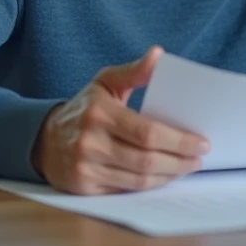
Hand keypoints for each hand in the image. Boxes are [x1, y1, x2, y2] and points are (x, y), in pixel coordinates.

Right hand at [32, 46, 209, 194]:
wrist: (44, 140)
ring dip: (169, 176)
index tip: (201, 142)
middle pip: (146, 159)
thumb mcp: (105, 83)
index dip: (178, 141)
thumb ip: (134, 71)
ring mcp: (86, 167)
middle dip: (180, 161)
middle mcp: (90, 142)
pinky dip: (150, 186)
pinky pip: (126, 190)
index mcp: (99, 113)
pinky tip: (164, 177)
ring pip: (139, 180)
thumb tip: (159, 55)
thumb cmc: (85, 109)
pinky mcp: (85, 188)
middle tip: (200, 158)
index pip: (147, 132)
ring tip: (187, 167)